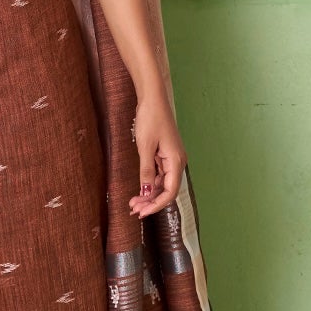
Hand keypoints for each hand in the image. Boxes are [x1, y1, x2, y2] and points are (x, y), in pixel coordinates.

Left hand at [131, 94, 185, 216]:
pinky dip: (150, 182)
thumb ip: (146, 172)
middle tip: (133, 210)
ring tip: (133, 202)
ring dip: (149, 194)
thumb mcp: (145, 147)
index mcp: (176, 161)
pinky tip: (140, 189)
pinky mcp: (165, 154)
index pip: (170, 192)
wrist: (152, 98)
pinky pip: (159, 174)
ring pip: (162, 183)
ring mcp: (171, 158)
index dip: (156, 205)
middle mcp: (177, 162)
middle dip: (151, 202)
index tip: (141, 213)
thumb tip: (146, 194)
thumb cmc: (150, 119)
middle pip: (167, 190)